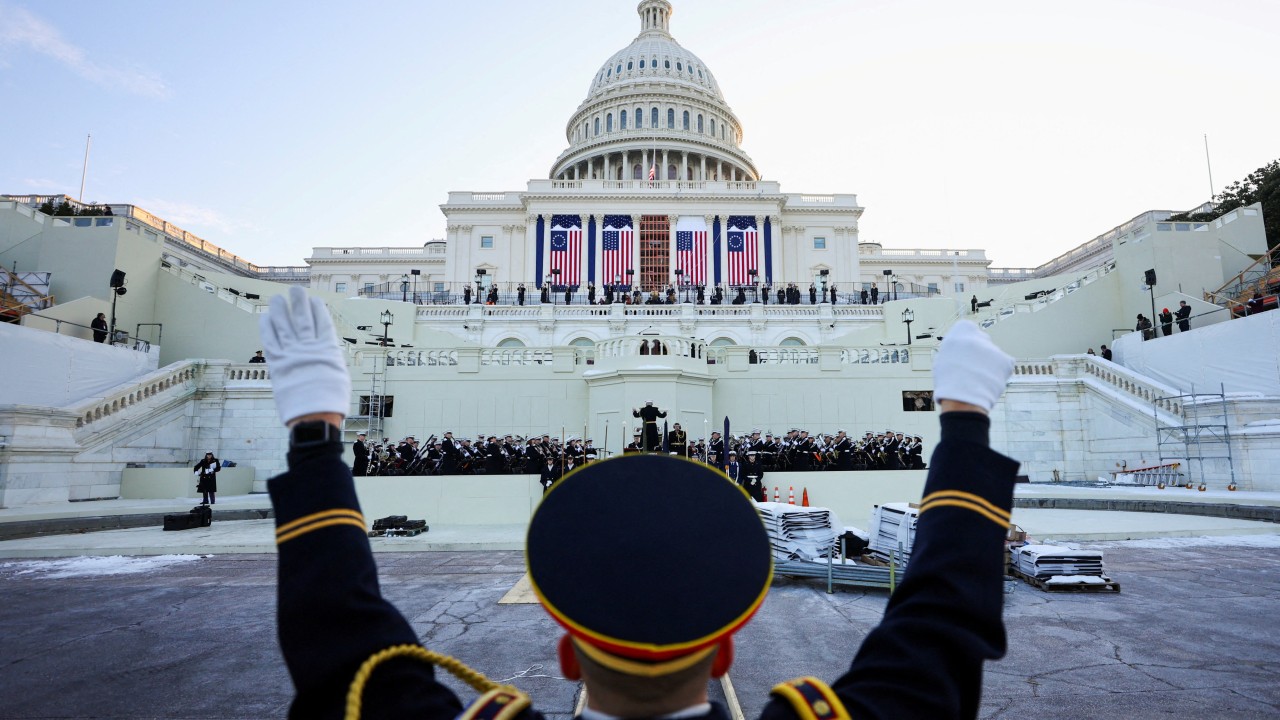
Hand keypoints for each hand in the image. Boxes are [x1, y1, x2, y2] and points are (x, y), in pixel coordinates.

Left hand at [260, 286, 351, 425]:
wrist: (314, 414)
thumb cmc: (330, 400)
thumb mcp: (338, 376)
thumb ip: (330, 360)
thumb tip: (326, 353)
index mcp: (328, 349)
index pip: (323, 323)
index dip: (318, 310)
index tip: (315, 300)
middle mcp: (309, 346)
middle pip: (303, 319)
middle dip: (299, 303)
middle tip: (296, 290)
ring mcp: (292, 353)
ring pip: (285, 325)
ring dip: (281, 309)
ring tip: (278, 298)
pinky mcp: (277, 362)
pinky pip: (270, 339)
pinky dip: (267, 326)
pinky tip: (265, 316)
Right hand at [933, 321, 1013, 411]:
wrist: (963, 398)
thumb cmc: (949, 381)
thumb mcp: (942, 358)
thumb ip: (953, 347)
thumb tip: (958, 346)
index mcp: (960, 334)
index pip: (966, 328)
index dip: (965, 339)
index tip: (963, 348)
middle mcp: (978, 336)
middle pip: (981, 341)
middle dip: (978, 352)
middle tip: (971, 367)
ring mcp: (994, 348)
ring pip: (992, 354)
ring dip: (988, 363)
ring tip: (978, 378)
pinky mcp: (1006, 360)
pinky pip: (1004, 363)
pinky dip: (999, 372)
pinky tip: (988, 380)